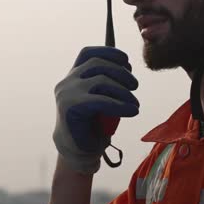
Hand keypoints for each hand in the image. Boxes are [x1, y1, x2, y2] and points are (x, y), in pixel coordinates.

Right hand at [53, 46, 139, 173]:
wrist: (77, 150)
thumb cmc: (93, 124)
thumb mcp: (102, 98)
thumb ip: (109, 82)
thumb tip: (127, 67)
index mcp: (73, 76)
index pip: (88, 53)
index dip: (109, 52)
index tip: (127, 62)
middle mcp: (67, 81)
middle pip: (98, 64)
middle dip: (121, 72)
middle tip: (135, 86)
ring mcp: (67, 93)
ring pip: (101, 81)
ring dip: (123, 91)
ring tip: (135, 104)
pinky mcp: (71, 107)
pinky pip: (101, 100)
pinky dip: (120, 105)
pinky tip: (132, 111)